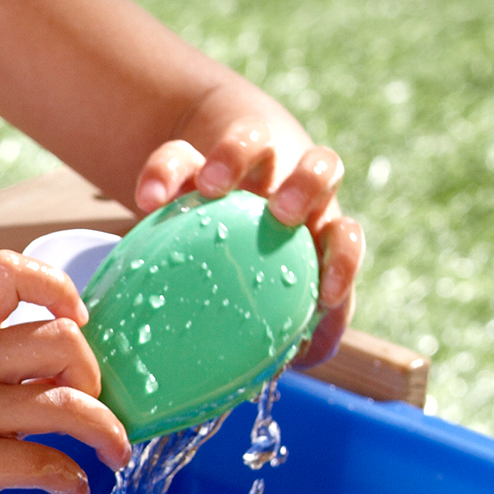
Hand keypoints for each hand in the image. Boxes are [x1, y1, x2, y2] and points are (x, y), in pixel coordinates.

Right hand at [0, 249, 133, 493]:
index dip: (57, 286)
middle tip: (91, 404)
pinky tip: (72, 493)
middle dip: (94, 375)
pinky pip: (48, 465)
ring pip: (67, 404)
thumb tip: (75, 368)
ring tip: (114, 452)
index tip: (76, 321)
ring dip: (108, 432)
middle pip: (60, 338)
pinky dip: (75, 483)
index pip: (7, 271)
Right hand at [134, 115, 364, 357]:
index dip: (344, 260)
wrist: (204, 199)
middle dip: (307, 186)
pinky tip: (149, 200)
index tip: (327, 292)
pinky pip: (178, 153)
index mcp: (314, 226)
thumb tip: (306, 355)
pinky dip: (165, 173)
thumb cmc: (248, 263)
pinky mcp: (192, 151)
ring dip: (238, 156)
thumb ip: (295, 320)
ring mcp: (242, 163)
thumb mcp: (273, 288)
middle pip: (318, 167)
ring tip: (213, 187)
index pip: (344, 234)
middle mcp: (287, 186)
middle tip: (281, 213)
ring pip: (255, 138)